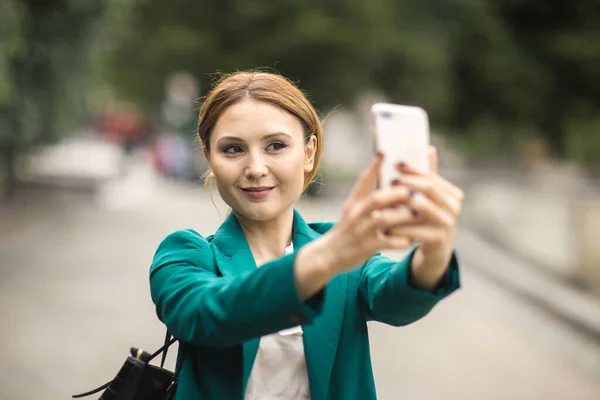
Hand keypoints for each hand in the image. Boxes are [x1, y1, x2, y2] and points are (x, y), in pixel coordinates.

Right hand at [320, 154, 417, 274]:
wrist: (330, 254)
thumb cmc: (348, 228)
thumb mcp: (352, 208)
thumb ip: (367, 194)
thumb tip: (387, 178)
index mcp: (354, 202)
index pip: (363, 181)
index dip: (373, 167)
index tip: (384, 153)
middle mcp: (356, 214)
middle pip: (377, 198)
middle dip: (398, 193)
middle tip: (416, 190)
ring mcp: (361, 231)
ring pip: (384, 219)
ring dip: (403, 216)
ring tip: (420, 214)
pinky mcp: (366, 247)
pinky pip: (388, 242)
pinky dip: (402, 240)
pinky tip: (412, 239)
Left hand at [387, 146, 463, 288]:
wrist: (436, 249)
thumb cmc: (428, 217)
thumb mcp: (429, 197)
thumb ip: (428, 176)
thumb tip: (429, 148)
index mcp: (452, 193)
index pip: (431, 176)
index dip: (414, 169)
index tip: (396, 164)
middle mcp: (454, 207)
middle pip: (429, 188)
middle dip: (409, 182)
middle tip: (390, 180)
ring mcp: (448, 224)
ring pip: (423, 208)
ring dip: (402, 203)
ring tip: (386, 199)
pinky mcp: (438, 240)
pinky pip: (416, 230)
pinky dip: (399, 226)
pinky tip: (385, 223)